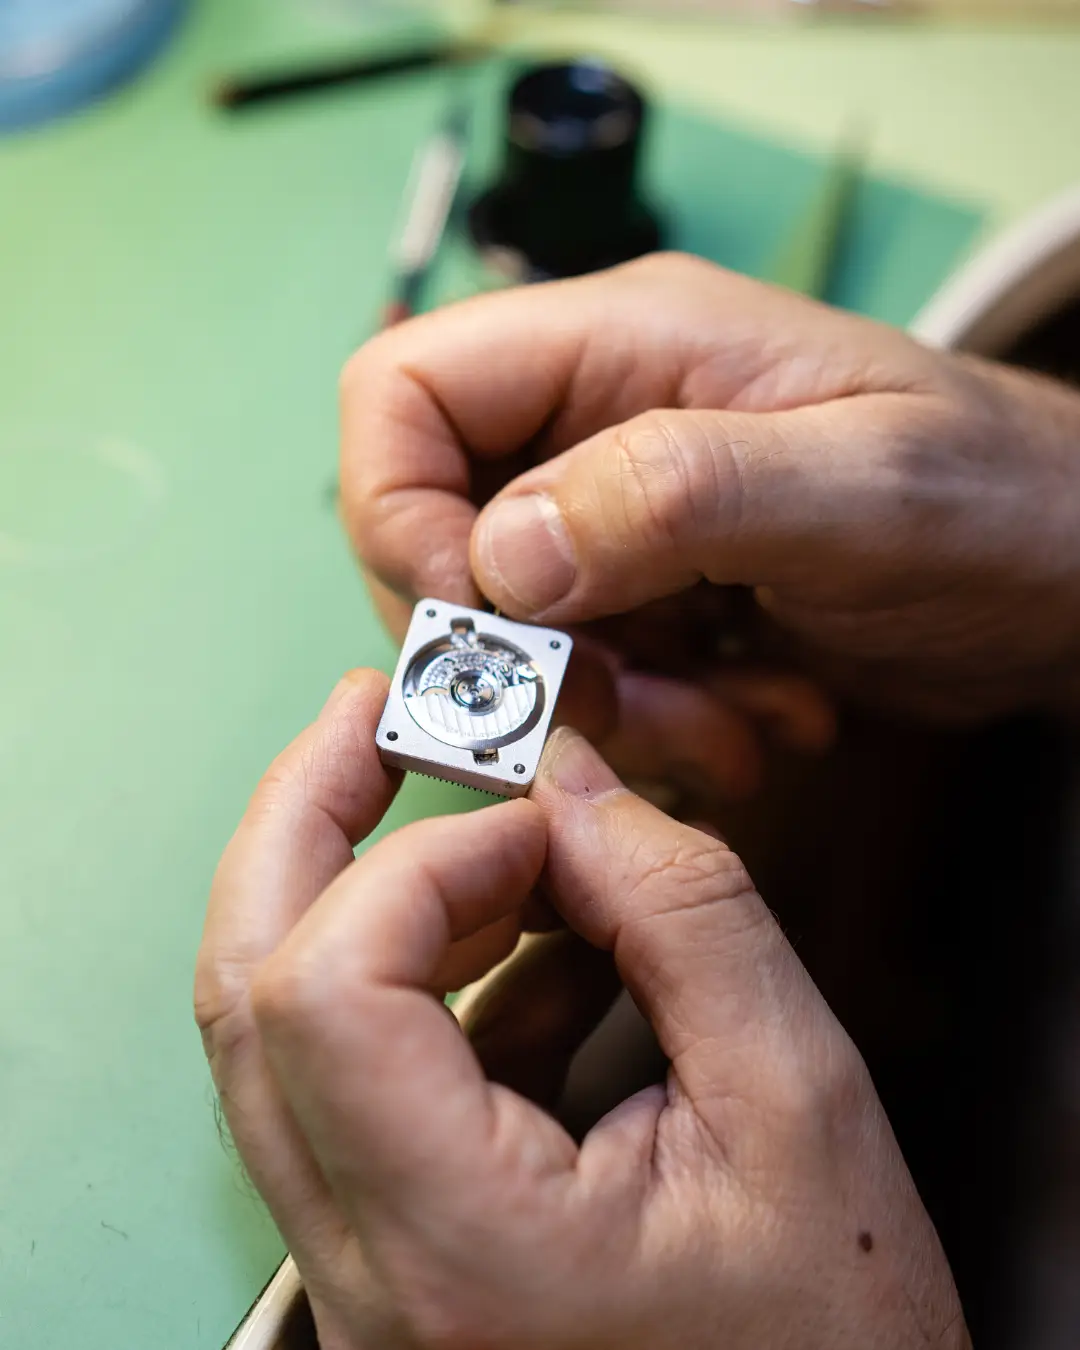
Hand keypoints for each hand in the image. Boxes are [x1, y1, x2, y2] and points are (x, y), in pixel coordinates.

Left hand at [196, 668, 968, 1349]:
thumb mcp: (798, 1097)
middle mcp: (370, 1274)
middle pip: (251, 994)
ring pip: (283, 1029)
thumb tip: (572, 779)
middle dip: (307, 819)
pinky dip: (433, 976)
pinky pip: (357, 1073)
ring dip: (374, 892)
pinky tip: (541, 946)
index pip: (328, 993)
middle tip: (377, 716)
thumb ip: (682, 906)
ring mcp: (364, 1268)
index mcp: (460, 1254)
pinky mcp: (393, 1246)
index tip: (536, 812)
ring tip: (499, 837)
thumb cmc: (832, 1338)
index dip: (424, 858)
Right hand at [341, 254, 1079, 786]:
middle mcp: (600, 419)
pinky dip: (654, 724)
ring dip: (603, 706)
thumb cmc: (1001, 499)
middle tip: (625, 706)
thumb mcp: (861, 487)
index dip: (403, 516)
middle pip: (439, 528)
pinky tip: (755, 723)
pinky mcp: (654, 592)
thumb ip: (677, 494)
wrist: (1073, 573)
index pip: (402, 391)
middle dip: (516, 648)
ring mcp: (623, 512)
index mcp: (625, 343)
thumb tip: (500, 557)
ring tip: (730, 729)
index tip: (486, 624)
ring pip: (514, 624)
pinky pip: (588, 671)